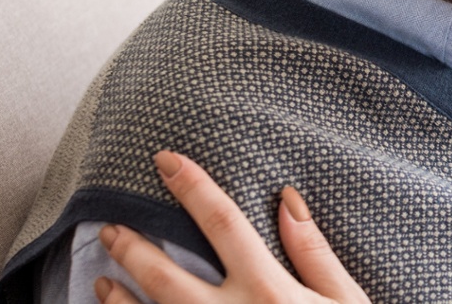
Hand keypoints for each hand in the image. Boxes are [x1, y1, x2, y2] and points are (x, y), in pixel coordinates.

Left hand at [94, 151, 371, 303]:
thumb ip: (315, 252)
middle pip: (167, 275)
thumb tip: (287, 199)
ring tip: (105, 278)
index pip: (223, 223)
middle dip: (134, 246)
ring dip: (120, 298)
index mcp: (269, 291)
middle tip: (111, 226)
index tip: (165, 161)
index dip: (192, 187)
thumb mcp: (347, 302)